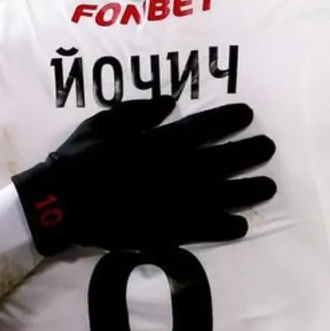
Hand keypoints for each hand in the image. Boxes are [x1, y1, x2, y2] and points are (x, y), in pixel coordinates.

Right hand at [12, 96, 275, 255]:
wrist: (61, 203)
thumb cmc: (79, 158)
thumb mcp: (104, 122)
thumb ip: (138, 112)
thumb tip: (168, 101)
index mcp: (159, 141)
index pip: (204, 126)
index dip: (228, 119)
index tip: (247, 114)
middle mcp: (174, 170)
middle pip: (222, 159)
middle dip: (248, 152)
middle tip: (268, 147)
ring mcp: (173, 202)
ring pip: (222, 194)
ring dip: (247, 190)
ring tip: (268, 187)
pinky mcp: (165, 229)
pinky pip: (204, 228)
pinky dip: (224, 226)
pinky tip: (241, 224)